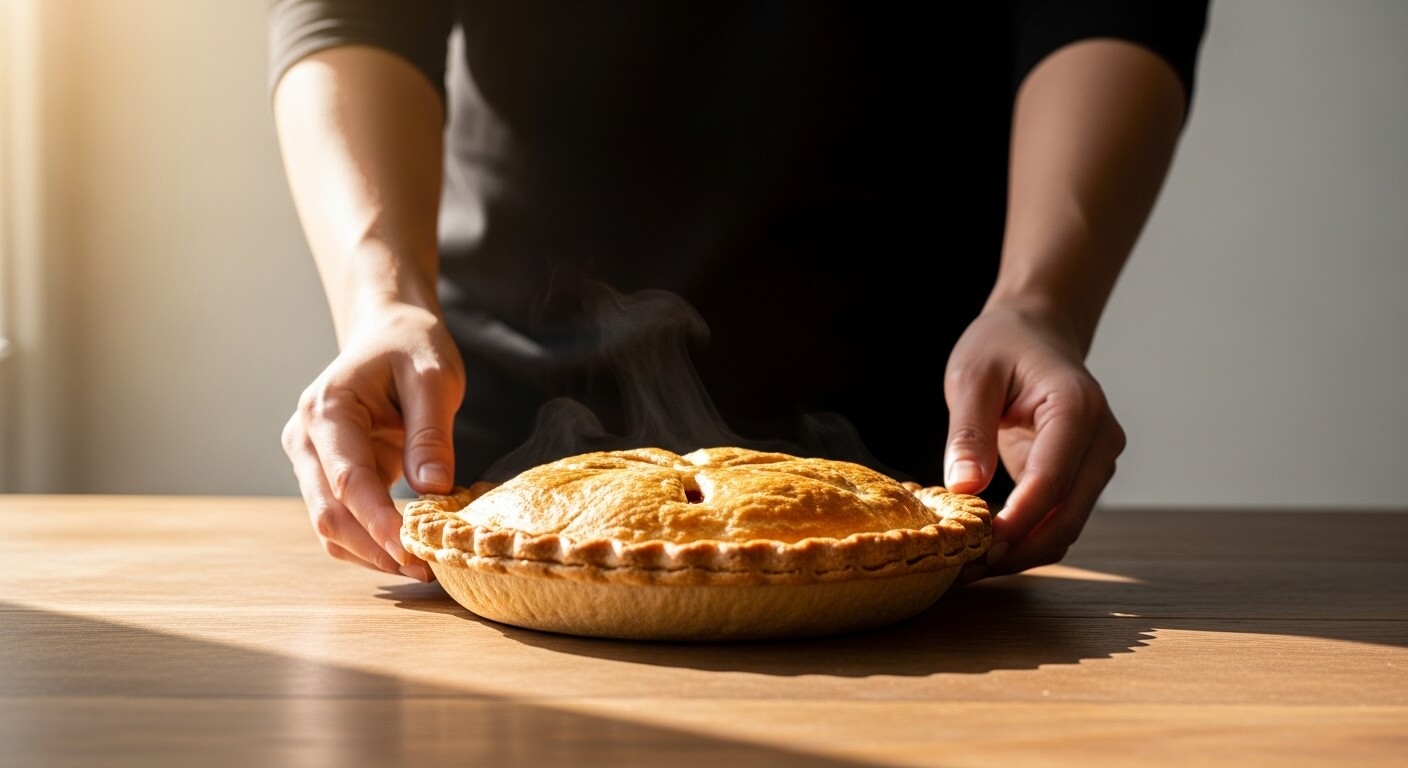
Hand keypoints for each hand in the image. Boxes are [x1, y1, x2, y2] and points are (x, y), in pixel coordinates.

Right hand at [281, 301, 464, 580]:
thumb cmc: (412, 348)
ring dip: (371, 553)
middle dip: (375, 548)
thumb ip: (431, 433)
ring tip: (422, 567)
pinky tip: (407, 551)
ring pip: (331, 526)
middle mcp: (306, 439)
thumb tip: (431, 490)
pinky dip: (371, 542)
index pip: (347, 480)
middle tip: (425, 570)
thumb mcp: (434, 378)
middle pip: (328, 514)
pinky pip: (343, 520)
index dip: (378, 522)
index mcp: (326, 409)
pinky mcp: (326, 476)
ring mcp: (311, 460)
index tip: (412, 552)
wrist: (389, 333)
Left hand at [942, 301, 1125, 581]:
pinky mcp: (1081, 478)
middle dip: (1016, 552)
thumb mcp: (972, 377)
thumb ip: (969, 431)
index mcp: (1077, 408)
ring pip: (1064, 529)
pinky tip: (982, 550)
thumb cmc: (1002, 345)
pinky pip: (1057, 521)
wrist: (1036, 332)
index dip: (1016, 522)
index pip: (1051, 481)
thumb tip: (965, 489)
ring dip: (1019, 555)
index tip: (976, 548)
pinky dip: (1024, 542)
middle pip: (1066, 517)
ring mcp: (1096, 463)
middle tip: (961, 571)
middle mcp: (1100, 440)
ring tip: (965, 567)